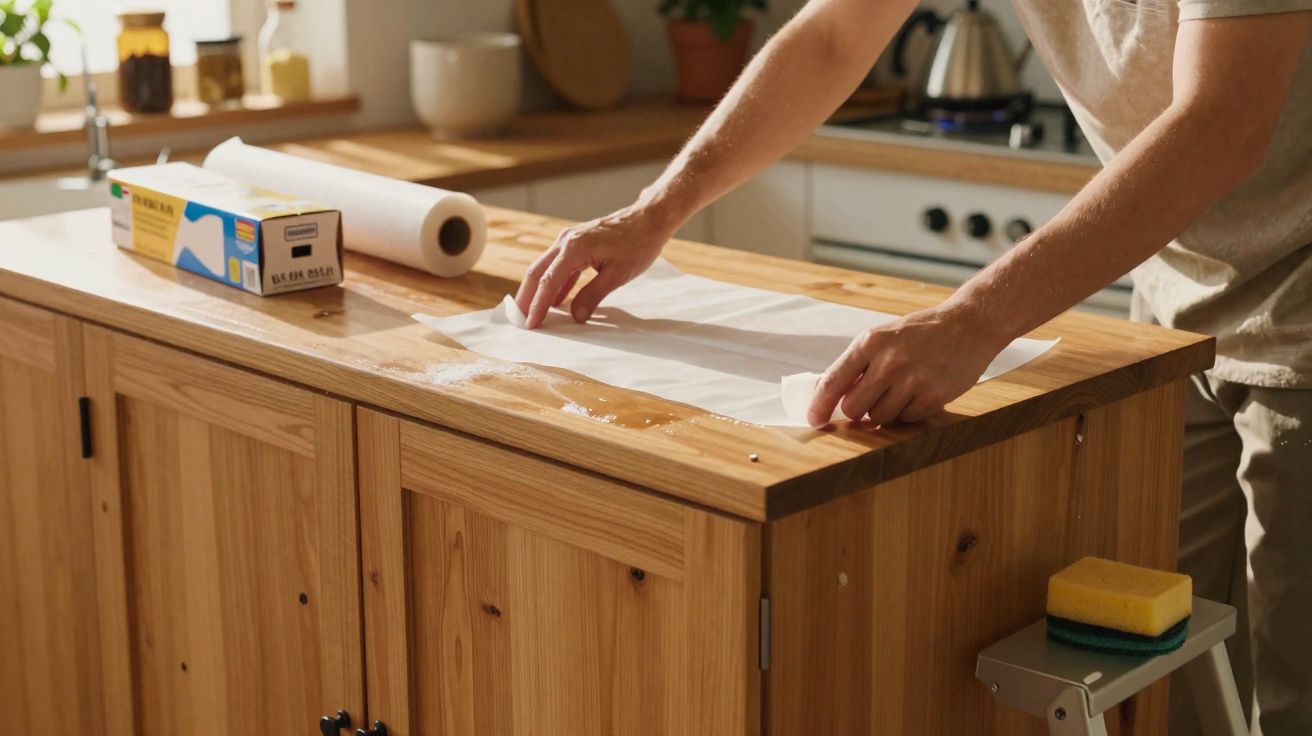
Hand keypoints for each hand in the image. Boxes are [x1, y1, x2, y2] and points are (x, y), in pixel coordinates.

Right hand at [514, 204, 674, 328]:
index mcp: (574, 249)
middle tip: (519, 320)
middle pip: (536, 272)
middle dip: (526, 297)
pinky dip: (554, 282)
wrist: (649, 218)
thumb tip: (576, 317)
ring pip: (545, 267)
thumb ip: (593, 296)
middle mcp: (566, 241)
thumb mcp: (617, 275)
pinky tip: (555, 299)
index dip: (537, 305)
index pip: (548, 281)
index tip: (530, 324)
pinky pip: (559, 264)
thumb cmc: (638, 243)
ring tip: (531, 311)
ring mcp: (570, 239)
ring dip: (537, 289)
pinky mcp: (577, 242)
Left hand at [807, 303, 1005, 427]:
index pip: (833, 381)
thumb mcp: (883, 336)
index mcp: (870, 342)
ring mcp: (912, 381)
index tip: (813, 420)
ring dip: (883, 411)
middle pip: (853, 408)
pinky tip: (918, 392)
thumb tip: (829, 397)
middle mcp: (889, 362)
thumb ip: (857, 364)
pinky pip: (905, 419)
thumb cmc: (919, 333)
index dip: (819, 405)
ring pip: (879, 417)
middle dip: (856, 410)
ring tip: (899, 390)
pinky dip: (907, 412)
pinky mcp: (934, 397)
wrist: (968, 326)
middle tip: (868, 400)